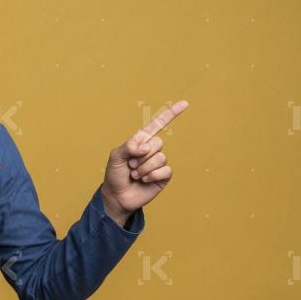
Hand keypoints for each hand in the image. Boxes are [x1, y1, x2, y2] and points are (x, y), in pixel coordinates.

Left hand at [101, 100, 188, 225]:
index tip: (185, 103)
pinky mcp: (163, 176)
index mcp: (141, 140)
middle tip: (130, 165)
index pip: (158, 124)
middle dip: (141, 156)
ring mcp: (158, 163)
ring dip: (144, 168)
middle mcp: (151, 150)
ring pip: (160, 157)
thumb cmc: (115, 174)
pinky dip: (152, 175)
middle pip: (157, 143)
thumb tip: (146, 146)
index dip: (171, 113)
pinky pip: (165, 170)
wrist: (117, 196)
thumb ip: (129, 146)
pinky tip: (144, 181)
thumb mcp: (115, 156)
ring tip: (135, 174)